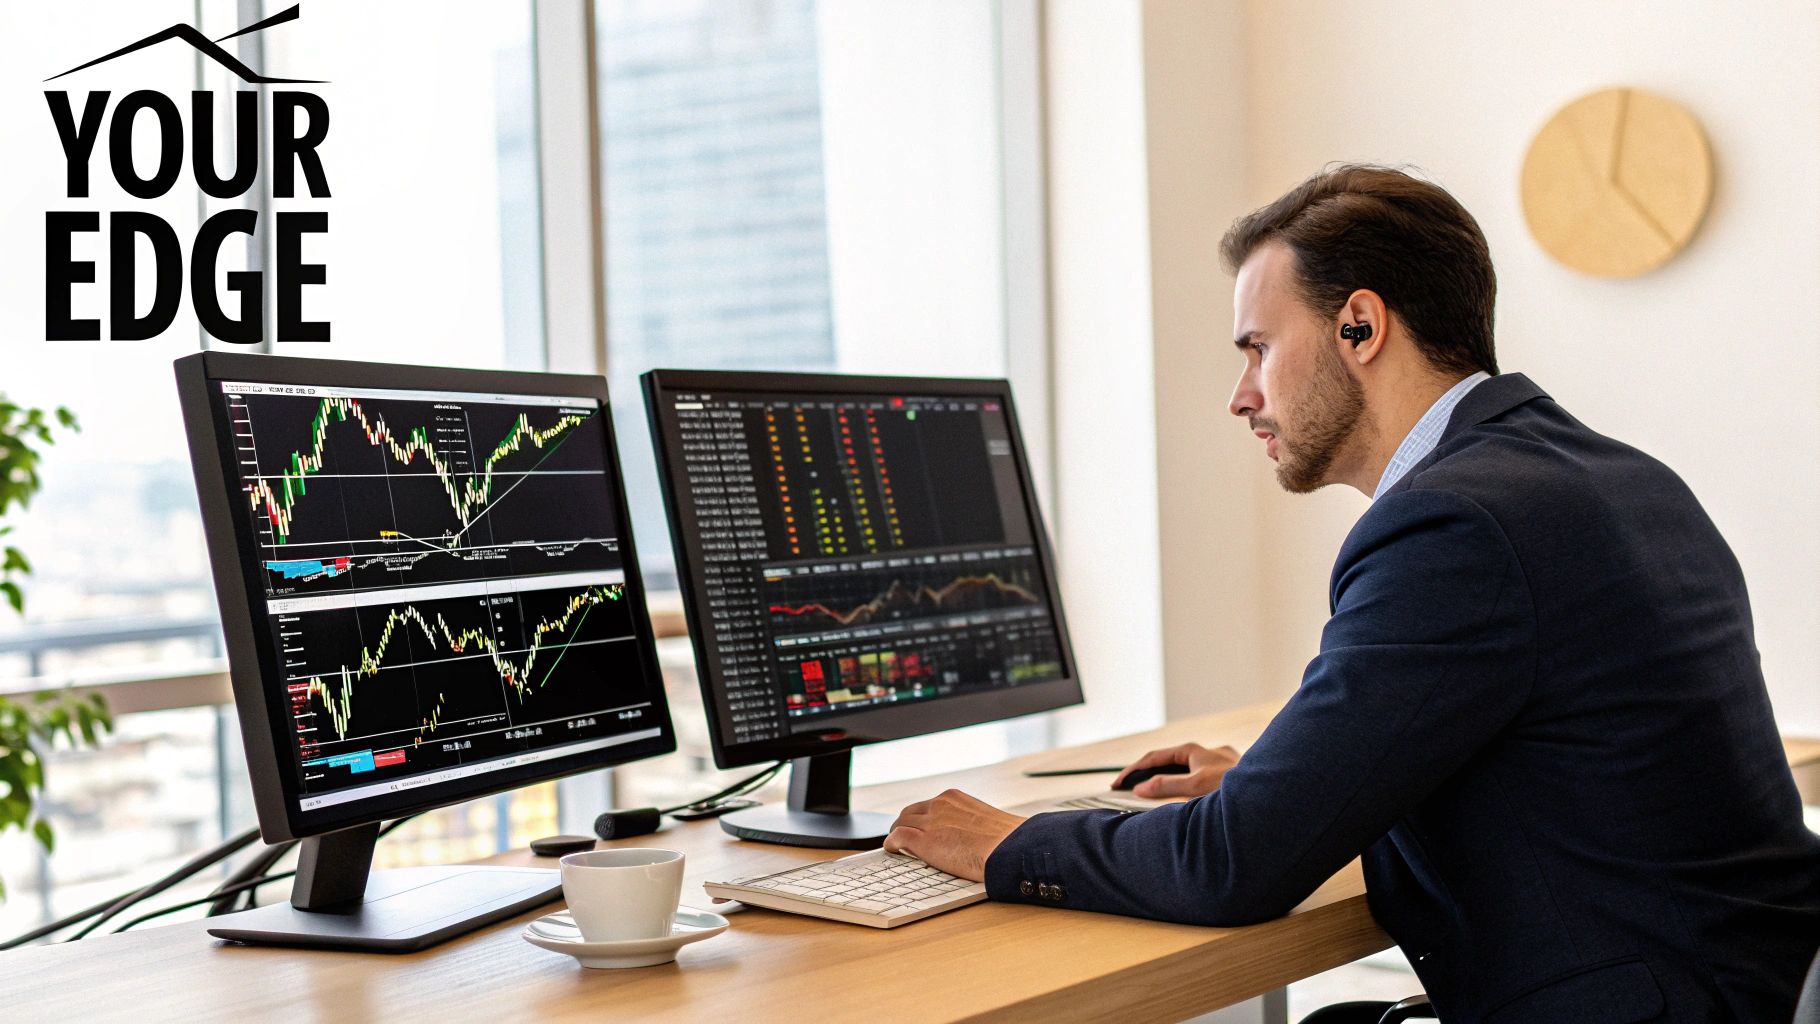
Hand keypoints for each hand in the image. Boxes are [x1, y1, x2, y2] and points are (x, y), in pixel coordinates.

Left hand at [884, 789, 1025, 881]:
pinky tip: (892, 849)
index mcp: (954, 798)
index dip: (921, 818)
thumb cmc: (1006, 841)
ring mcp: (930, 822)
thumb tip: (970, 836)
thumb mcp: (986, 821)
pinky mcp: (923, 840)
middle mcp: (939, 805)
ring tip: (898, 846)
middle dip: (906, 824)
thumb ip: (970, 823)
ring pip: (901, 823)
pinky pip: (898, 837)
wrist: (1009, 849)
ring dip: (897, 834)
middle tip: (905, 838)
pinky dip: (892, 843)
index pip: (928, 805)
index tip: (922, 828)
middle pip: (910, 812)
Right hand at [1111, 743, 1239, 798]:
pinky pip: (1198, 781)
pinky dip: (1183, 789)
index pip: (1154, 757)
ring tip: (1150, 797)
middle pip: (1168, 763)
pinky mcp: (1228, 778)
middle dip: (1147, 775)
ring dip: (1166, 782)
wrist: (1266, 795)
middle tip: (1128, 790)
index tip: (1117, 784)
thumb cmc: (1233, 788)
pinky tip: (1183, 800)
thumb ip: (1165, 787)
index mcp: (1193, 750)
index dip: (1133, 771)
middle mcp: (1206, 753)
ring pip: (1184, 772)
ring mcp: (1218, 764)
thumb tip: (1140, 788)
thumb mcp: (1195, 787)